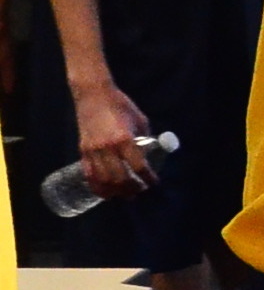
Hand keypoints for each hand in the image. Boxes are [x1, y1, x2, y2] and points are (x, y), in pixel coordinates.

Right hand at [72, 80, 152, 198]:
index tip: (154, 184)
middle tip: (138, 192)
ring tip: (124, 195)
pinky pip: (89, 174)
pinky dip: (97, 187)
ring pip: (103, 180)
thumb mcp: (140, 120)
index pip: (139, 167)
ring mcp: (93, 151)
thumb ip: (144, 138)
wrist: (93, 95)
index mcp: (125, 139)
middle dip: (131, 189)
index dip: (148, 178)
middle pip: (120, 178)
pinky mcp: (82, 151)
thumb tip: (150, 153)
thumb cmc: (120, 105)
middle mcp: (108, 148)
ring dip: (115, 192)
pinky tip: (105, 193)